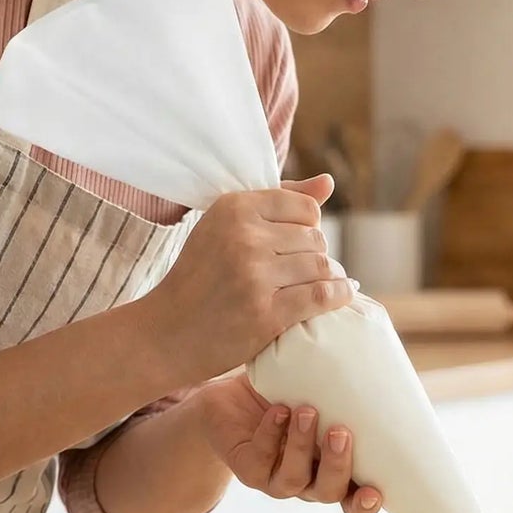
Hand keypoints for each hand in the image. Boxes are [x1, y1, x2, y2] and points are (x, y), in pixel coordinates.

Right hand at [137, 174, 352, 387]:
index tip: (298, 244)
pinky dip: (340, 294)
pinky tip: (342, 295)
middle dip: (317, 255)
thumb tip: (329, 182)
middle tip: (303, 272)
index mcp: (233, 208)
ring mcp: (255, 275)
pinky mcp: (266, 312)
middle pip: (315, 238)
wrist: (169, 331)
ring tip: (319, 284)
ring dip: (330, 277)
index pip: (305, 207)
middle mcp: (244, 237)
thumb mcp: (226, 227)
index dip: (309, 227)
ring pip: (322, 266)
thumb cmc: (202, 277)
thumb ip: (278, 201)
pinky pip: (322, 294)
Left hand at [191, 372, 383, 512]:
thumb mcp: (318, 385)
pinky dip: (272, 433)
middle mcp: (309, 480)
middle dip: (338, 466)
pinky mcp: (248, 468)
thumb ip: (344, 371)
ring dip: (302, 446)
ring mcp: (277, 478)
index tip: (375, 491)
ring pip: (295, 479)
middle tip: (340, 432)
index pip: (356, 499)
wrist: (231, 399)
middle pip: (330, 492)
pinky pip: (261, 459)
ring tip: (305, 411)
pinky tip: (278, 410)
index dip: (366, 504)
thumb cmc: (286, 391)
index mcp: (335, 468)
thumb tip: (359, 312)